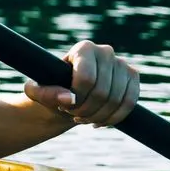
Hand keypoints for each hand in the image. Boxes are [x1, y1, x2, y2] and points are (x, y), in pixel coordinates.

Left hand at [23, 39, 139, 126]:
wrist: (67, 95)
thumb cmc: (50, 89)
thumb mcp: (36, 91)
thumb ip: (44, 93)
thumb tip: (68, 99)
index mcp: (83, 48)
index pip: (87, 78)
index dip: (77, 98)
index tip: (65, 105)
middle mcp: (105, 51)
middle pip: (102, 92)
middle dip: (86, 110)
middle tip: (73, 114)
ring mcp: (122, 64)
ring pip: (116, 100)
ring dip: (98, 116)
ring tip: (83, 119)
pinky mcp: (133, 78)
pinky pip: (130, 103)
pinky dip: (114, 118)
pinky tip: (99, 121)